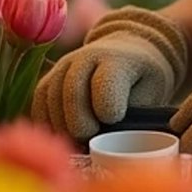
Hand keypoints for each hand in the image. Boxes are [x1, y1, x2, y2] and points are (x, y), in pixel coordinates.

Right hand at [31, 7, 188, 139]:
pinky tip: (65, 134)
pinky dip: (49, 124)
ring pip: (52, 99)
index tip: (113, 119)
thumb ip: (136, 113)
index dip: (108, 108)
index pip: (105, 83)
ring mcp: (63, 67)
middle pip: (72, 91)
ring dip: (64, 126)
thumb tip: (116, 139)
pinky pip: (39, 104)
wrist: (126, 52)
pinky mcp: (48, 80)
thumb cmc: (141, 79)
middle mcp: (85, 57)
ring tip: (81, 139)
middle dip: (81, 122)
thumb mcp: (151, 92)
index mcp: (117, 59)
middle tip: (91, 136)